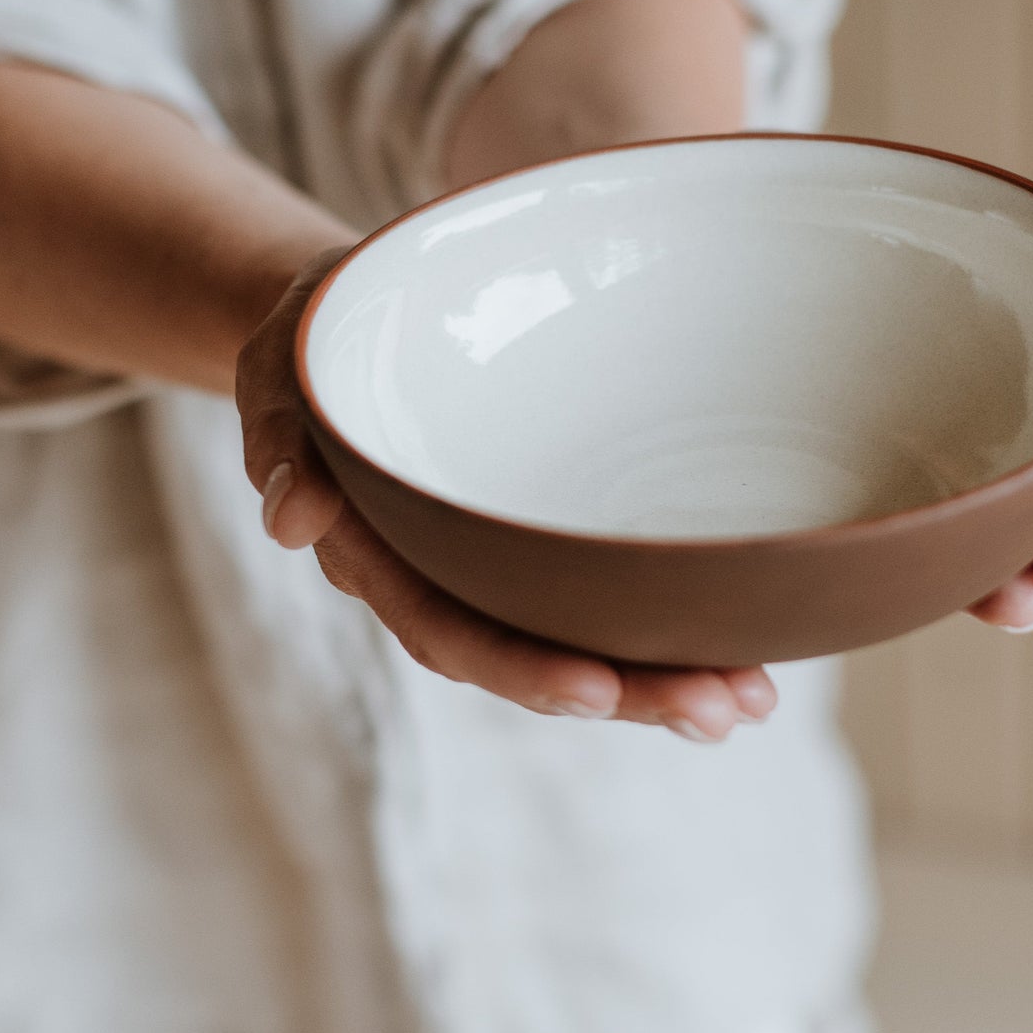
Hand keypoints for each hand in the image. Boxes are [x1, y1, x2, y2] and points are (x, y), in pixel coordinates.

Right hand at [236, 251, 776, 743]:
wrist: (353, 320)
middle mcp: (447, 577)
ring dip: (664, 676)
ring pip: (581, 638)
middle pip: (536, 655)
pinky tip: (743, 644)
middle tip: (725, 711)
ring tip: (752, 700)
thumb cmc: (322, 343)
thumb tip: (289, 521)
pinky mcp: (541, 537)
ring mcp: (497, 562)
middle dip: (630, 691)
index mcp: (380, 556)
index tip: (597, 691)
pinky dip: (668, 623)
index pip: (450, 628)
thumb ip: (281, 440)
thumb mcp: (281, 374)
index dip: (520, 668)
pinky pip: (602, 593)